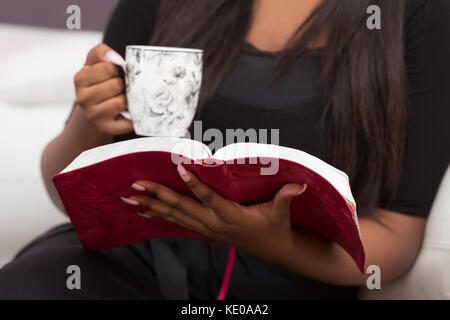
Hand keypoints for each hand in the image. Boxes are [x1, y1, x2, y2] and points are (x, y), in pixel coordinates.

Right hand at [74, 43, 131, 134]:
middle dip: (121, 85)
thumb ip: (102, 52)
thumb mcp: (97, 60)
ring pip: (121, 102)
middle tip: (117, 89)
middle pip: (115, 85)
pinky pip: (127, 122)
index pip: (108, 68)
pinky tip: (126, 113)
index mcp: (80, 79)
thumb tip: (115, 59)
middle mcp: (82, 99)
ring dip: (126, 99)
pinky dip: (132, 116)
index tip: (111, 74)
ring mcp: (93, 115)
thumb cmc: (100, 80)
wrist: (98, 106)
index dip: (115, 69)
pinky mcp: (105, 128)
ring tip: (120, 99)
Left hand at [121, 163, 306, 263]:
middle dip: (157, 196)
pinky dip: (160, 216)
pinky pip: (178, 222)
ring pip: (175, 217)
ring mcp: (207, 229)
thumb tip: (299, 185)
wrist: (273, 249)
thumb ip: (286, 197)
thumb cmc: (276, 226)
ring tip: (129, 198)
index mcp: (232, 216)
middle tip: (135, 185)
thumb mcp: (281, 212)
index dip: (196, 185)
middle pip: (182, 208)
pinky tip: (144, 211)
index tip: (180, 169)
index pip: (210, 198)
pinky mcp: (204, 230)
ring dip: (151, 206)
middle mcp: (215, 224)